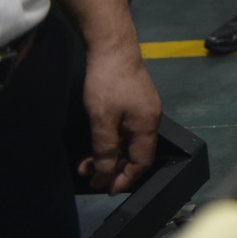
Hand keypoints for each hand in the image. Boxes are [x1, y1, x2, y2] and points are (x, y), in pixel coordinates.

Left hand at [80, 42, 161, 194]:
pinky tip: (97, 143)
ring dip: (109, 156)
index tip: (106, 189)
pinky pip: (126, 131)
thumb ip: (106, 149)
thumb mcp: (102, 120)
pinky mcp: (135, 102)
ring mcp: (143, 110)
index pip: (142, 162)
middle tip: (89, 177)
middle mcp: (150, 120)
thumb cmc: (108, 84)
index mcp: (147, 126)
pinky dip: (111, 142)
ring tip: (85, 164)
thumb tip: (107, 173)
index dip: (125, 178)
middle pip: (136, 154)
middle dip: (113, 169)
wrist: (113, 48)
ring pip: (129, 142)